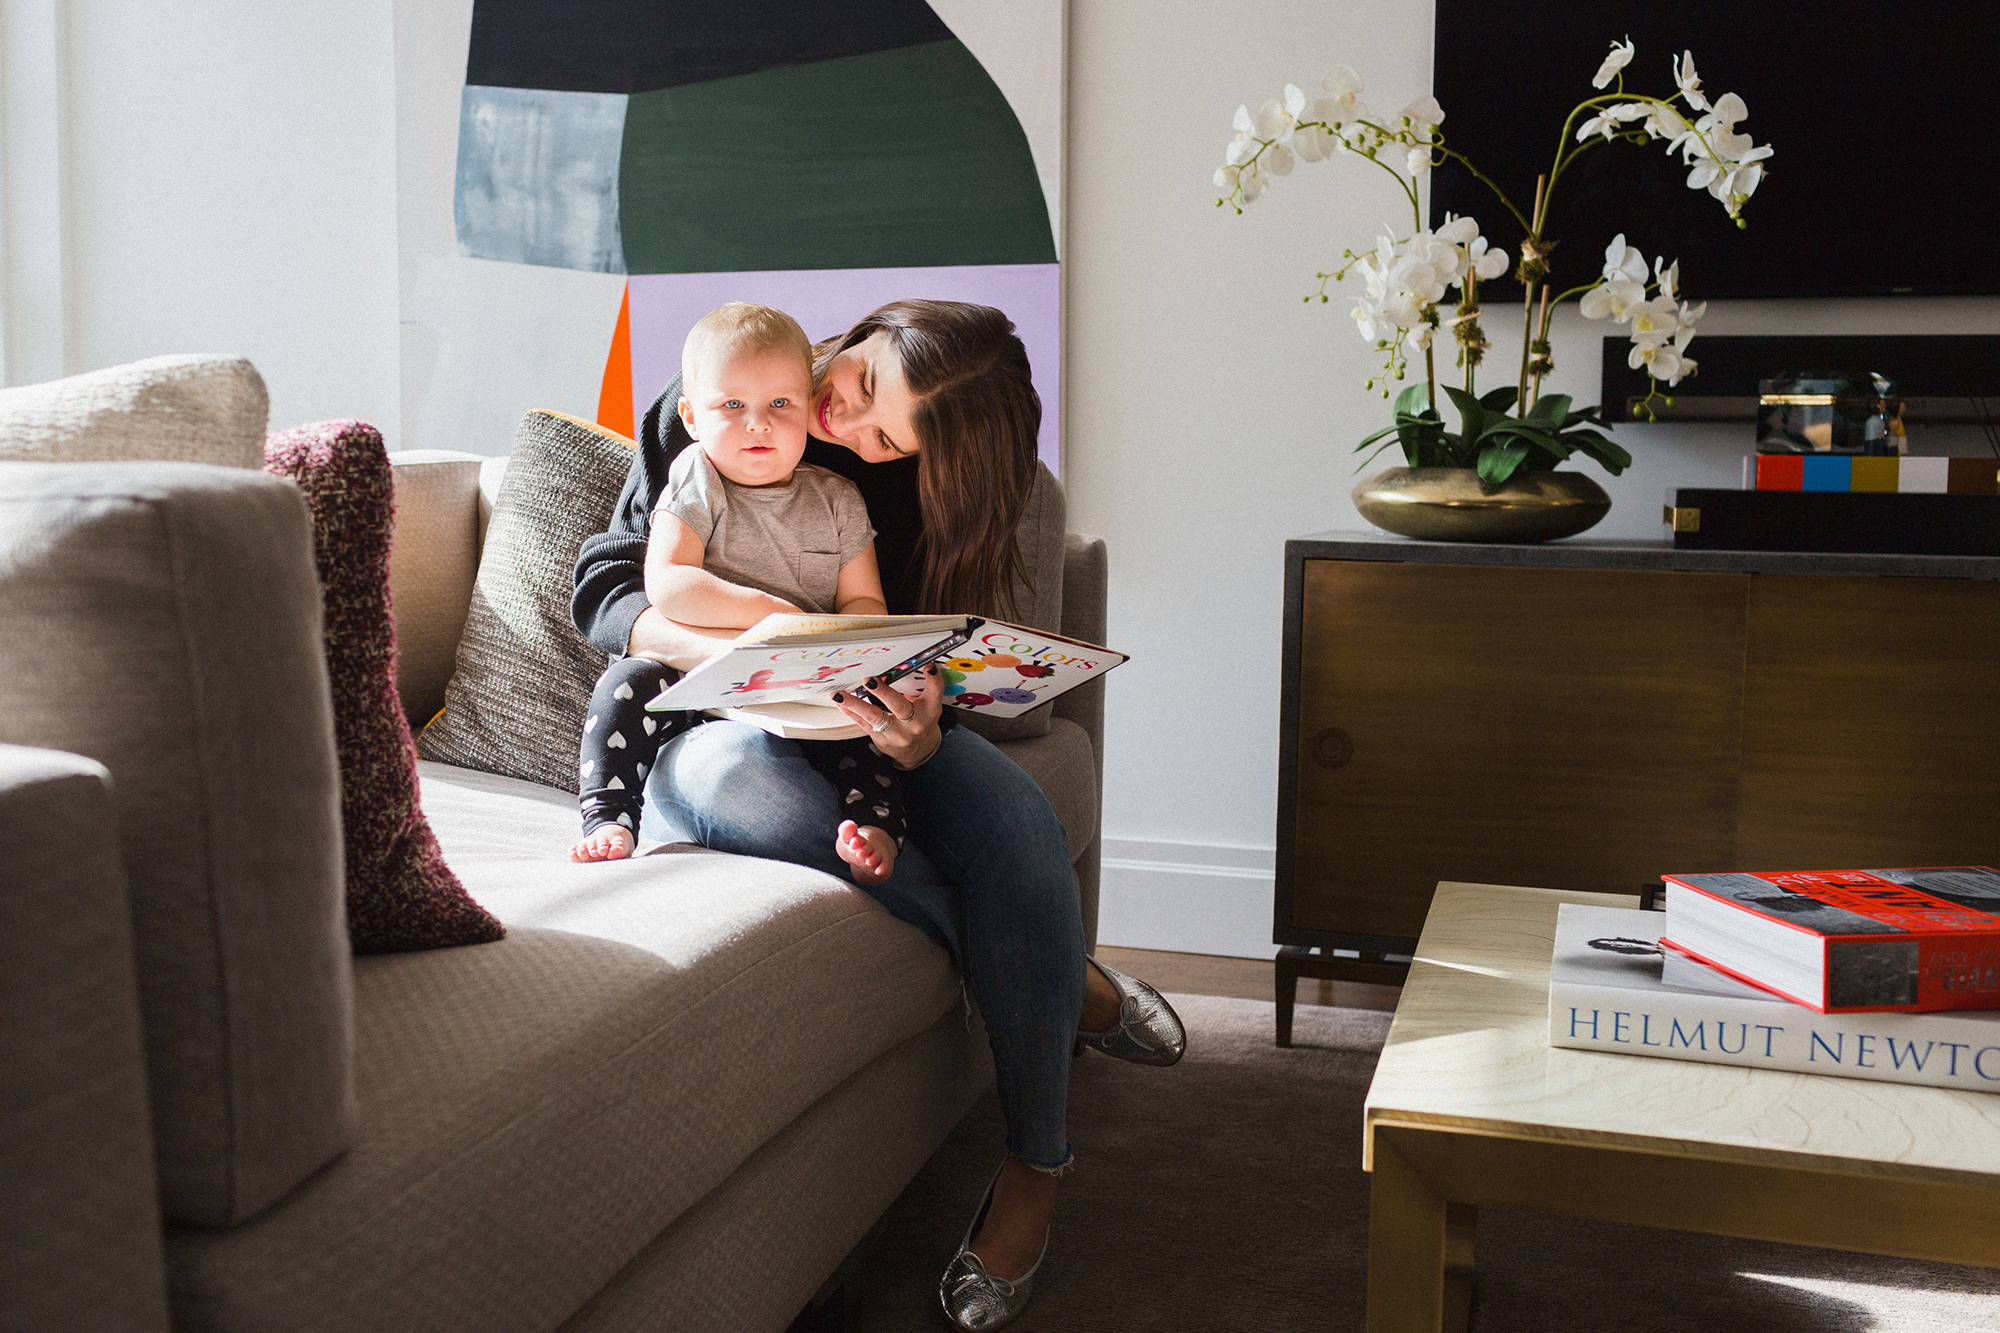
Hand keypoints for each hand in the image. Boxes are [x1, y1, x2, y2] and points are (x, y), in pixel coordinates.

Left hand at [831, 666, 945, 768]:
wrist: (918, 750)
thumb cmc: (921, 721)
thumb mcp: (927, 705)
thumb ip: (915, 687)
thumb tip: (891, 669)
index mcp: (930, 710)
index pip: (935, 692)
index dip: (933, 679)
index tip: (929, 666)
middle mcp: (915, 723)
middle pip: (899, 706)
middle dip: (883, 692)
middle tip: (869, 680)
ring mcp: (897, 734)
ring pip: (875, 717)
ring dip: (856, 704)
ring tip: (840, 695)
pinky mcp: (882, 740)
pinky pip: (864, 724)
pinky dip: (851, 712)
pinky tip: (841, 703)